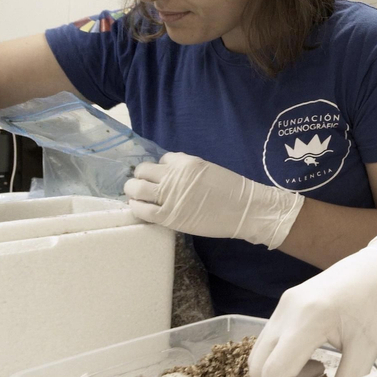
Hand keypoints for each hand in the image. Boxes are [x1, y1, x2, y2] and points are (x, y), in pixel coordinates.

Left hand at [123, 152, 303, 247]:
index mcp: (186, 162)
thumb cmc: (231, 190)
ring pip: (136, 188)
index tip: (163, 177)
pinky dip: (136, 207)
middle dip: (139, 176)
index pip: (162, 160)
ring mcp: (169, 196)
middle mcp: (174, 176)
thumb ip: (188, 170)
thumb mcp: (209, 169)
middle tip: (141, 184)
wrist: (244, 209)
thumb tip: (171, 174)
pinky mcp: (168, 216)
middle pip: (143, 171)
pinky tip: (138, 207)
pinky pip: (142, 210)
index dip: (162, 169)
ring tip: (134, 195)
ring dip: (132, 190)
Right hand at [249, 229, 376, 376]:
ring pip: (260, 355)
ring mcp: (283, 306)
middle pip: (258, 366)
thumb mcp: (369, 346)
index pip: (275, 371)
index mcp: (309, 318)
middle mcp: (287, 311)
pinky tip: (313, 362)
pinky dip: (282, 363)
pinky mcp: (285, 306)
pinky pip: (270, 342)